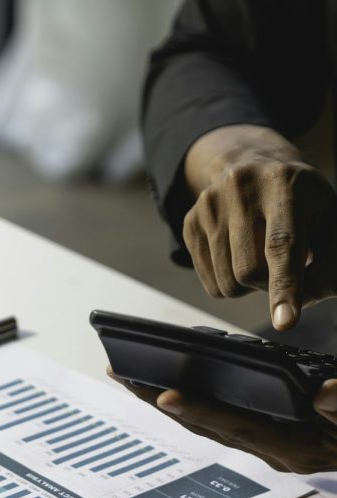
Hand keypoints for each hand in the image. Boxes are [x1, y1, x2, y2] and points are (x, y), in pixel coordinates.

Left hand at [108, 368, 336, 473]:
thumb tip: (323, 393)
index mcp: (295, 449)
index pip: (238, 427)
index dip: (200, 411)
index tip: (163, 395)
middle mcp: (272, 452)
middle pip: (205, 426)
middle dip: (158, 400)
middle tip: (119, 373)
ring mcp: (266, 446)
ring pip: (204, 423)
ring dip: (163, 399)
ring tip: (128, 373)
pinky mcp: (266, 435)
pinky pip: (218, 418)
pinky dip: (189, 399)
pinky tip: (166, 381)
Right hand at [182, 125, 336, 330]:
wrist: (248, 161)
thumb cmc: (298, 197)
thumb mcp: (326, 215)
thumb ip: (330, 257)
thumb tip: (313, 297)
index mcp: (284, 185)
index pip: (282, 245)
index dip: (285, 287)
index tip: (285, 321)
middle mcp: (241, 190)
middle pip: (249, 272)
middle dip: (267, 284)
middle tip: (280, 268)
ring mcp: (209, 206)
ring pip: (227, 283)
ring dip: (248, 285)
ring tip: (258, 256)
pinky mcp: (190, 222)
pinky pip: (210, 282)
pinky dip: (229, 281)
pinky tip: (237, 255)